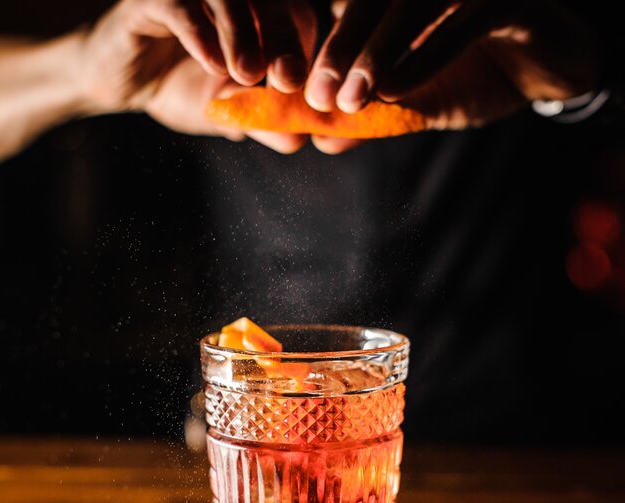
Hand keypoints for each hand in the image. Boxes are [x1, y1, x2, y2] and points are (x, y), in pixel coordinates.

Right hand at [79, 0, 316, 151]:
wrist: (121, 82)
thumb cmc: (180, 88)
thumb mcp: (225, 111)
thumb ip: (261, 122)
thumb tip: (297, 140)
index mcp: (255, 13)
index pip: (296, 17)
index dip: (305, 49)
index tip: (306, 88)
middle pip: (269, 0)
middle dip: (283, 39)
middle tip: (288, 78)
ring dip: (241, 32)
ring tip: (247, 74)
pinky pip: (180, 6)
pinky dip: (199, 33)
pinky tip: (211, 64)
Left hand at [305, 0, 599, 142]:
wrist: (548, 70)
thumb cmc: (475, 75)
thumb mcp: (417, 101)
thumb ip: (373, 115)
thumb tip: (323, 141)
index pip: (353, 5)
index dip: (324, 45)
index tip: (302, 92)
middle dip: (341, 48)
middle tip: (318, 96)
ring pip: (413, 3)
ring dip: (376, 52)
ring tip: (351, 99)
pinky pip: (463, 20)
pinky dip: (424, 57)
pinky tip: (394, 90)